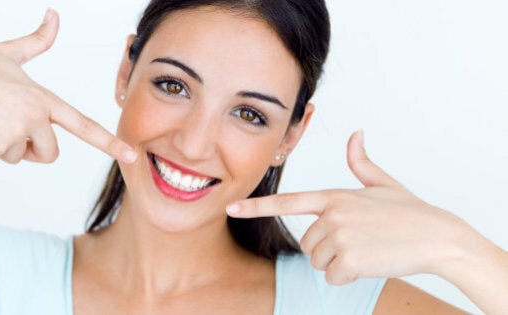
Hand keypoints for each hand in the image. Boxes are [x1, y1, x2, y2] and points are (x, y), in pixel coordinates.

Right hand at [0, 9, 135, 163]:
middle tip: (13, 126)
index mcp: (43, 98)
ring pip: (19, 156)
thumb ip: (37, 41)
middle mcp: (34, 119)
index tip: (130, 154)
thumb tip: (54, 15)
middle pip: (50, 154)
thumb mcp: (9, 52)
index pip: (83, 124)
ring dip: (6, 145)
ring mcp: (13, 135)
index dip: (108, 142)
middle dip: (35, 148)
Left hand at [227, 130, 470, 284]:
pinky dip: (349, 276)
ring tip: (366, 249)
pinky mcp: (348, 258)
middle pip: (307, 243)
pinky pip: (332, 276)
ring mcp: (339, 236)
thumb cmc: (410, 211)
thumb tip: (355, 134)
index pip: (287, 201)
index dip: (257, 206)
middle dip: (327, 248)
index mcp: (334, 196)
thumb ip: (360, 162)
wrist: (438, 237)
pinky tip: (370, 262)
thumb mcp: (382, 183)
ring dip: (338, 262)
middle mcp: (332, 214)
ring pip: (318, 261)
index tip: (231, 208)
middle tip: (358, 241)